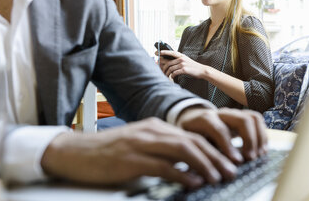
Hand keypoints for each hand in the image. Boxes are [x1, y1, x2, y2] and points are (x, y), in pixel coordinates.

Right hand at [41, 118, 236, 187]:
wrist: (76, 152)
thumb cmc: (108, 151)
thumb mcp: (139, 145)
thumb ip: (161, 149)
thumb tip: (187, 163)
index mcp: (155, 127)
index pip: (191, 136)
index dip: (213, 148)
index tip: (227, 161)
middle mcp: (151, 131)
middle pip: (191, 141)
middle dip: (215, 156)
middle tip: (231, 170)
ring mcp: (141, 144)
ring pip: (182, 150)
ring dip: (204, 164)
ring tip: (219, 176)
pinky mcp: (131, 159)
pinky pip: (162, 166)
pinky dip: (181, 173)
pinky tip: (193, 182)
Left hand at [157, 50, 206, 78]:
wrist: (202, 70)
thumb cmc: (194, 67)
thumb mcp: (186, 61)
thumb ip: (179, 61)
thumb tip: (170, 64)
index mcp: (181, 56)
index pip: (171, 52)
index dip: (164, 52)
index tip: (157, 52)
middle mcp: (181, 59)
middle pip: (168, 63)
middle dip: (163, 67)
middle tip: (161, 71)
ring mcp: (183, 64)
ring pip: (170, 68)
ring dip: (167, 73)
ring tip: (166, 76)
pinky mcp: (184, 70)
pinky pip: (174, 73)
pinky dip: (172, 76)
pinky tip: (172, 78)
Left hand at [176, 108, 267, 163]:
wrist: (192, 122)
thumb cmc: (191, 136)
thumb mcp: (189, 144)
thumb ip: (198, 154)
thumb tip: (209, 172)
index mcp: (203, 119)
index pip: (219, 129)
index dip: (228, 145)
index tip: (236, 162)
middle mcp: (220, 113)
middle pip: (242, 119)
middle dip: (249, 140)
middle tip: (250, 158)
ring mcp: (233, 113)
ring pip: (252, 118)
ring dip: (258, 138)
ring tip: (258, 155)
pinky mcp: (241, 116)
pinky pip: (257, 120)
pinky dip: (262, 135)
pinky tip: (261, 150)